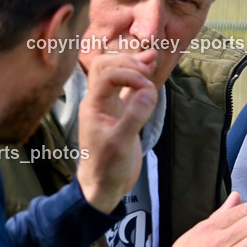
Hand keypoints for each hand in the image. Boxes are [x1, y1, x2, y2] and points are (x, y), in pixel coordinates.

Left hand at [76, 51, 157, 212]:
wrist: (104, 187)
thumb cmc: (107, 168)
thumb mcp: (121, 144)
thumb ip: (134, 116)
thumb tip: (149, 91)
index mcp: (93, 105)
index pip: (107, 74)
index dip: (129, 74)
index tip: (147, 87)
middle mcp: (100, 101)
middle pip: (106, 66)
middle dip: (128, 62)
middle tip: (148, 69)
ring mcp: (111, 106)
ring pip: (117, 74)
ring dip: (133, 65)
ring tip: (153, 58)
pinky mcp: (122, 114)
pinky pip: (129, 89)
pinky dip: (139, 79)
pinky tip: (151, 72)